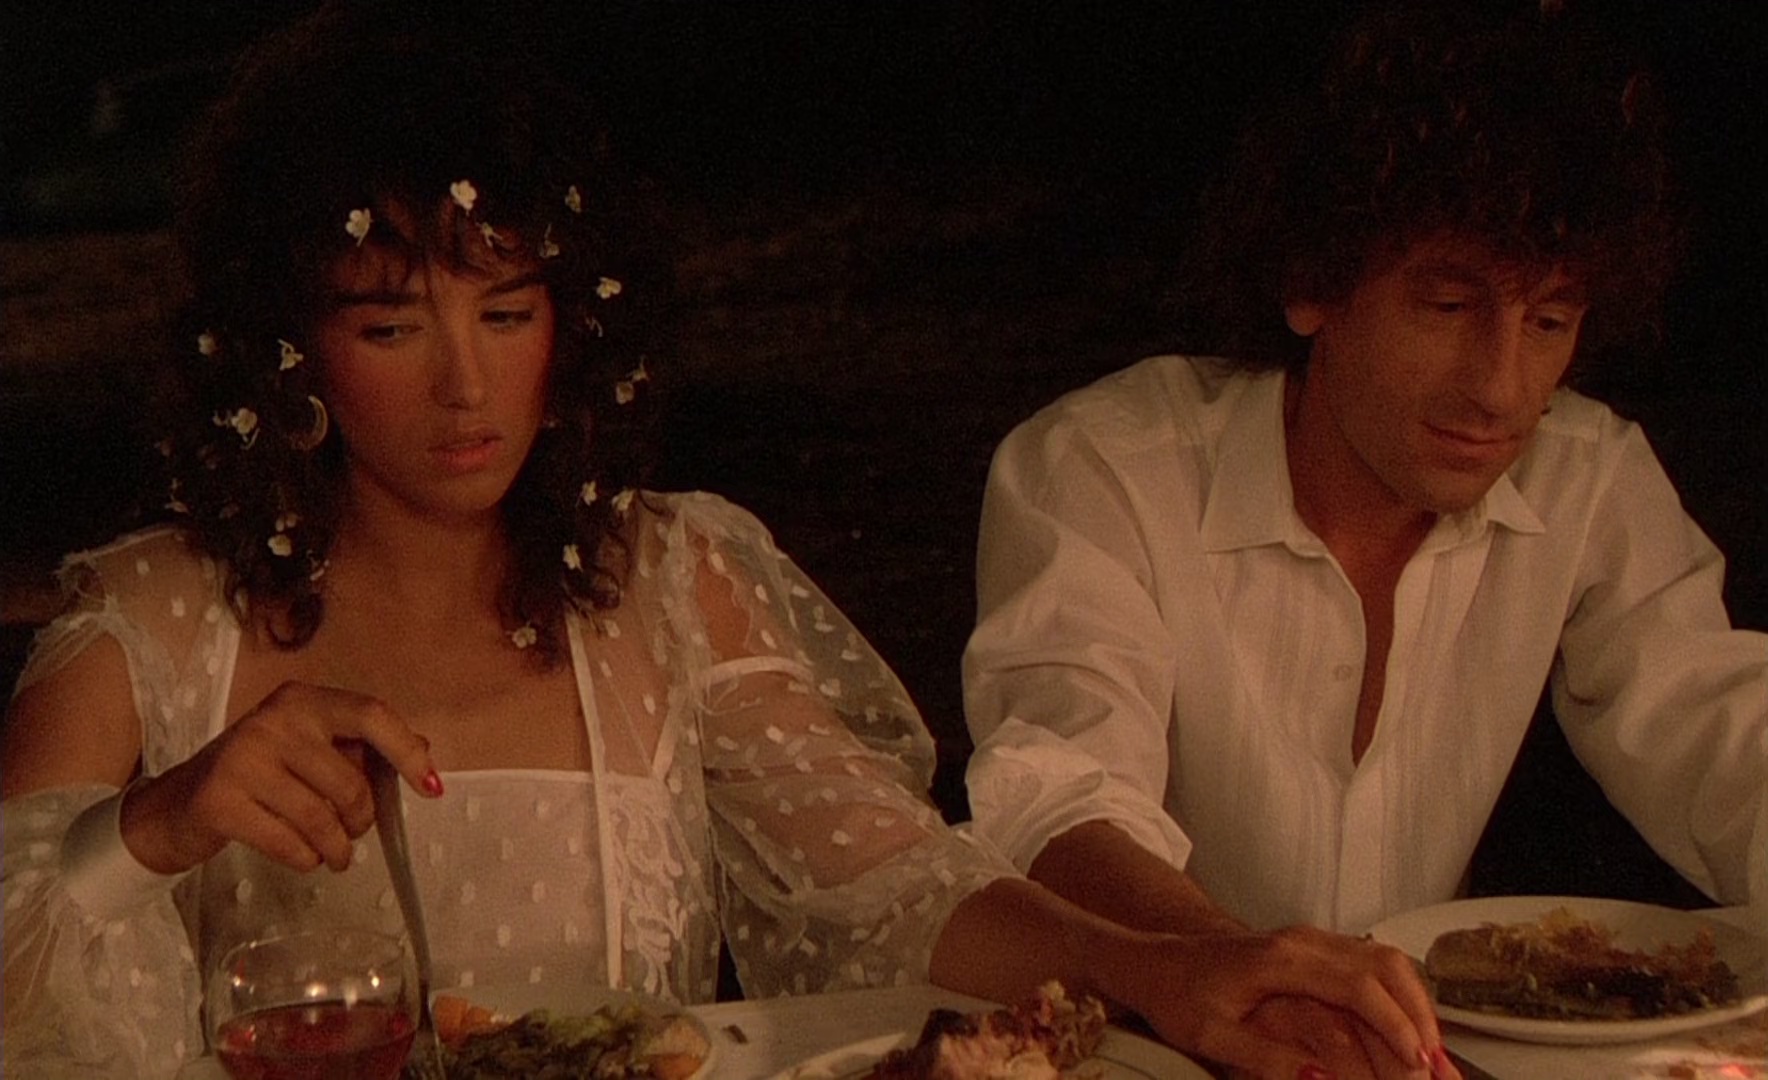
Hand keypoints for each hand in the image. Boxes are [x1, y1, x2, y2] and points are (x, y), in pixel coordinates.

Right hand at [120, 681, 439, 874]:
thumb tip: (424, 754)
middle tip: (354, 833)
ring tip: (334, 854)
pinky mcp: (219, 801)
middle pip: (350, 782)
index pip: (371, 715)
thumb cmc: (258, 777)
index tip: (432, 788)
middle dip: (362, 819)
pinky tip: (304, 858)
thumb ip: (361, 748)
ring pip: (321, 819)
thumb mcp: (308, 749)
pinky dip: (306, 859)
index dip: (407, 752)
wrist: (176, 805)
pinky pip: (289, 843)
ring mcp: (242, 759)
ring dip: (337, 847)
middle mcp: (273, 720)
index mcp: (303, 700)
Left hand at [1122, 925, 1456, 1079]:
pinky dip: (1396, 994)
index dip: (1394, 1023)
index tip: (1417, 1059)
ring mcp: (1308, 940)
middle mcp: (1301, 941)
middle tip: (1434, 1062)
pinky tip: (1406, 1028)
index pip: (1358, 985)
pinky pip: (1368, 964)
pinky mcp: (1311, 949)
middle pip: (1382, 965)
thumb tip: (1319, 1076)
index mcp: (1280, 958)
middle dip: (1417, 1013)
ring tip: (1430, 1049)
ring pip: (1382, 959)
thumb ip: (1265, 1056)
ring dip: (1413, 1002)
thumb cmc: (1179, 997)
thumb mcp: (1212, 1036)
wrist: (1155, 963)